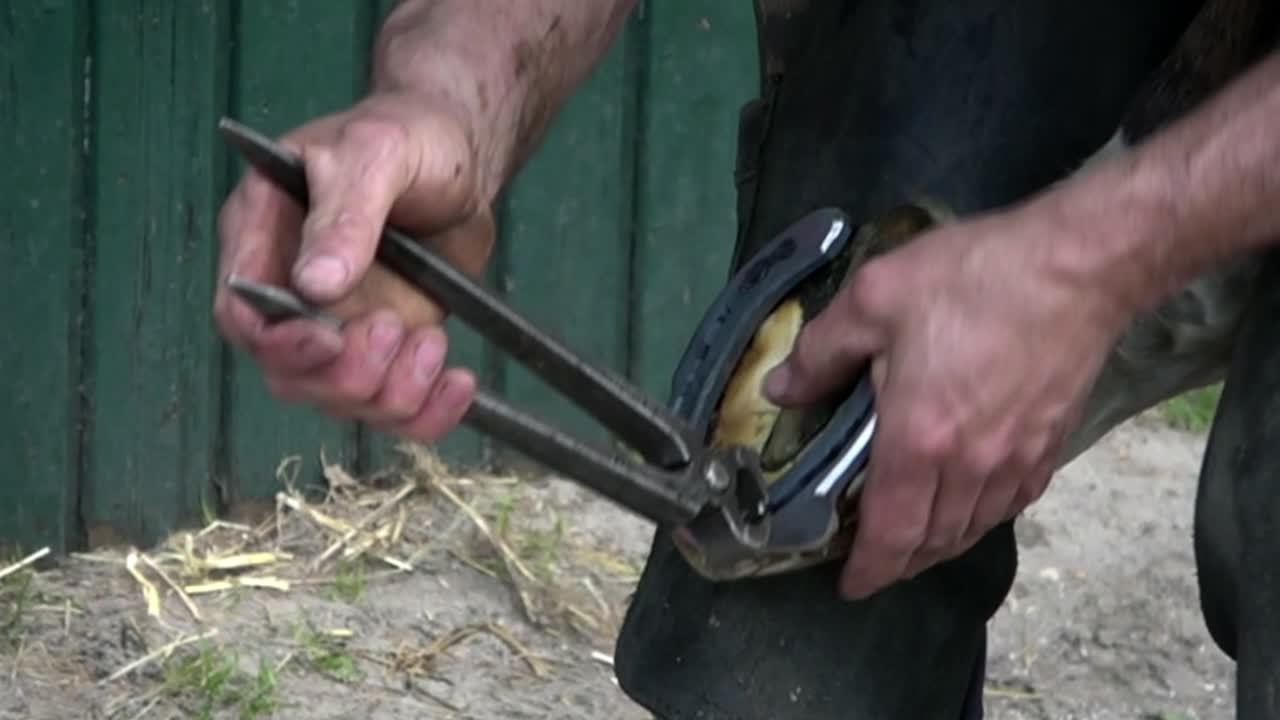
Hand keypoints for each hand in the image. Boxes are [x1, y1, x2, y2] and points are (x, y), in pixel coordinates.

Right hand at [214, 91, 495, 441]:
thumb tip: (314, 286)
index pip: (241, 313)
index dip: (276, 341)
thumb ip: (345, 216)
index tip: (326, 337)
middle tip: (394, 328)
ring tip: (433, 344)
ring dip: (392, 393)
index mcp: (264, 236)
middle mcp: (293, 293)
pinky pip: (396, 407)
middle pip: (291, 374)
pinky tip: (459, 384)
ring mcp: (342, 326)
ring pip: (343, 400)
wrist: (460, 154)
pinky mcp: (391, 347)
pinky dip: (427, 413)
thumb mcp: (375, 155)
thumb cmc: (407, 135)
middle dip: (345, 372)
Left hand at [763, 200, 1127, 598]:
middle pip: (932, 541)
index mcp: (919, 439)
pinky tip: (970, 505)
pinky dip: (980, 518)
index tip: (851, 585)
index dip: (869, 568)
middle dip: (899, 562)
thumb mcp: (874, 297)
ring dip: (938, 544)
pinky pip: (1010, 504)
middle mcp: (970, 466)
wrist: (1079, 266)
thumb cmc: (973, 276)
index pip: (890, 532)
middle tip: (874, 562)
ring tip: (914, 539)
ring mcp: (1016, 459)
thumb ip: (821, 351)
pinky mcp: (1051, 444)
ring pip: (972, 527)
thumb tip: (779, 392)